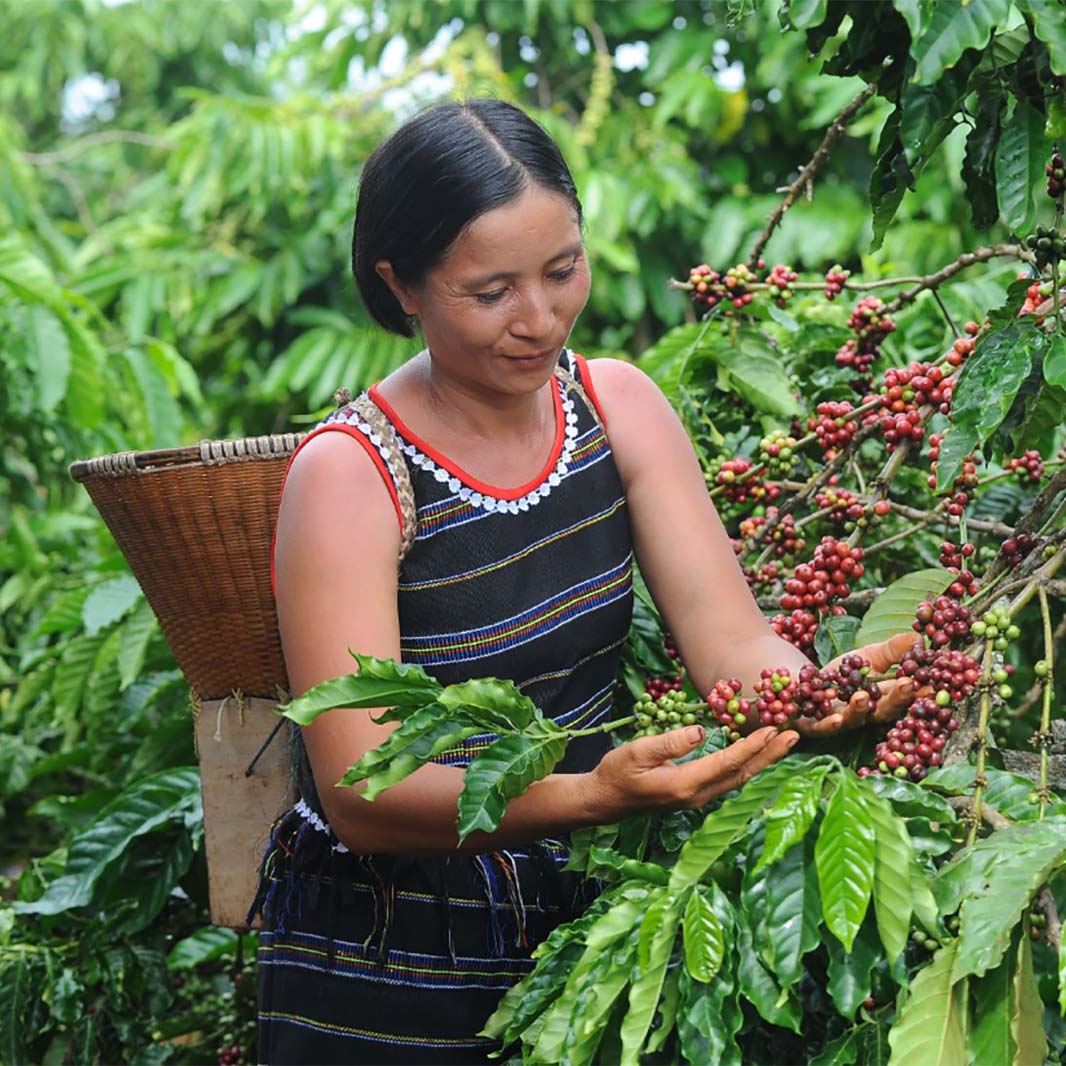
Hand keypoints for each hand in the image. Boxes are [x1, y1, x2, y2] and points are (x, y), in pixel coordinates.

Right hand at [584, 725, 798, 817]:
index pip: (727, 763)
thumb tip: (699, 731)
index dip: (751, 746)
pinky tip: (756, 755)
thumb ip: (669, 742)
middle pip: (742, 774)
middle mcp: (698, 796)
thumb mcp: (637, 751)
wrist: (604, 800)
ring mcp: (698, 798)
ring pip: (739, 779)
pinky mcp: (695, 795)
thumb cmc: (616, 773)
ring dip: (763, 761)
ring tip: (783, 743)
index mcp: (685, 784)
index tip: (773, 730)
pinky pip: (729, 780)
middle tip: (795, 735)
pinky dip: (747, 765)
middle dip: (770, 755)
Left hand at [793, 631, 918, 737]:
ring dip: (859, 710)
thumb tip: (919, 638)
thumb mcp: (868, 656)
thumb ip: (892, 650)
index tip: (933, 682)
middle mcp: (865, 715)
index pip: (905, 697)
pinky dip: (829, 724)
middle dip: (897, 699)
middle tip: (909, 684)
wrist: (803, 683)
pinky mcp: (814, 725)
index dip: (920, 693)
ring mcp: (840, 721)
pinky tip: (835, 718)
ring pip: (853, 719)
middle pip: (883, 711)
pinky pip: (822, 727)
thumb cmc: (842, 672)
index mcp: (883, 700)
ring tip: (863, 697)